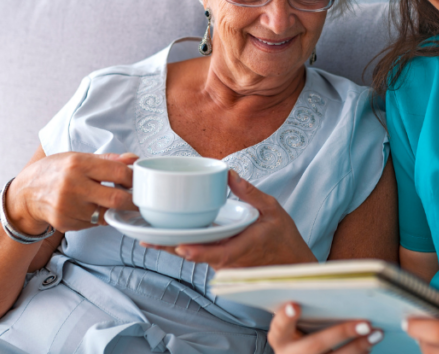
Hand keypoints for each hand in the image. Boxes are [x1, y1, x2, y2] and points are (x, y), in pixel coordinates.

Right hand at [6, 152, 138, 234]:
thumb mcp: (78, 157)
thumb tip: (134, 160)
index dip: (134, 178)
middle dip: (133, 202)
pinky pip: (93, 224)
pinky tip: (90, 209)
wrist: (25, 193)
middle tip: (139, 201)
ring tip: (110, 202)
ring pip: (106, 214)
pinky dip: (97, 218)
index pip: (119, 173)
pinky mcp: (66, 223)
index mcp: (79, 164)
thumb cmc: (55, 171)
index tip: (139, 181)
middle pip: (116, 199)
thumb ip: (108, 160)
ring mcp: (68, 207)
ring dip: (113, 210)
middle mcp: (73, 186)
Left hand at [141, 171, 316, 268]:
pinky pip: (200, 254)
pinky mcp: (220, 262)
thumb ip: (250, 193)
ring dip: (173, 246)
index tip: (180, 246)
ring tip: (148, 236)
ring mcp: (223, 263)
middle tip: (146, 239)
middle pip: (196, 255)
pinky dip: (183, 245)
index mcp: (242, 247)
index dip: (197, 251)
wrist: (292, 263)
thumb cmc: (284, 238)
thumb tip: (229, 174)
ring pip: (195, 256)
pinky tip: (166, 236)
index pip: (216, 253)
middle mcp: (229, 260)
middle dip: (171, 247)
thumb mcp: (273, 209)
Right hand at [269, 302, 383, 353]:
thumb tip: (339, 289)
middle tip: (365, 323)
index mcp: (280, 339)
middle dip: (341, 333)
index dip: (286, 317)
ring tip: (377, 333)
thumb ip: (308, 309)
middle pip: (315, 346)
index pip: (280, 327)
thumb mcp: (297, 323)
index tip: (295, 305)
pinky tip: (370, 343)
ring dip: (359, 347)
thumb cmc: (302, 331)